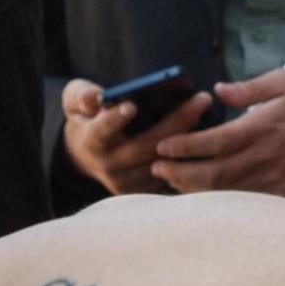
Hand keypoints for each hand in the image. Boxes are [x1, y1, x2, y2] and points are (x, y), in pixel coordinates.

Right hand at [61, 78, 214, 197]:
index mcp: (91, 141)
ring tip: (208, 113)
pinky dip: (189, 155)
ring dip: (189, 138)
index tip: (132, 105)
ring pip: (165, 161)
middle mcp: (109, 166)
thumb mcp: (75, 101)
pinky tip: (208, 134)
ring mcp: (128, 182)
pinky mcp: (144, 190)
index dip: (115, 120)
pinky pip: (172, 174)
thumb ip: (82, 95)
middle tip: (202, 99)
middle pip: (147, 145)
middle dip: (177, 121)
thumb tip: (94, 98)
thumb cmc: (86, 117)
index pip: (102, 132)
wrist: (87, 154)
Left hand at [151, 68, 284, 196]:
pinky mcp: (277, 193)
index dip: (187, 146)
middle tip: (156, 168)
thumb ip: (249, 87)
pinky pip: (242, 203)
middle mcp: (263, 156)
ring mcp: (270, 178)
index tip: (163, 146)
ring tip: (168, 181)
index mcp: (262, 127)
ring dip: (192, 189)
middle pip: (214, 172)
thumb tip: (218, 89)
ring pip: (224, 191)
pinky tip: (197, 198)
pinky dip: (217, 204)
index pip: (217, 141)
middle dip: (180, 172)